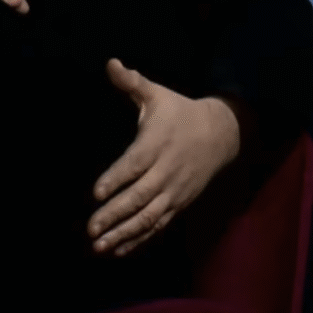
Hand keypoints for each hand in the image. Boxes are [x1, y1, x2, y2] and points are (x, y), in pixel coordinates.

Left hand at [87, 59, 240, 257]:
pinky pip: (158, 225)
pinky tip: (119, 250)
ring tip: (99, 246)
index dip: (116, 178)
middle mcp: (166, 171)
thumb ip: (132, 82)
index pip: (134, 164)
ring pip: (148, 217)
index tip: (96, 192)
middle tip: (90, 228)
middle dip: (114, 214)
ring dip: (123, 233)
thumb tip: (111, 63)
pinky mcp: (178, 203)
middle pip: (139, 197)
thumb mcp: (157, 92)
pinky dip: (139, 239)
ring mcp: (173, 191)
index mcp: (157, 143)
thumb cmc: (179, 111)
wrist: (222, 134)